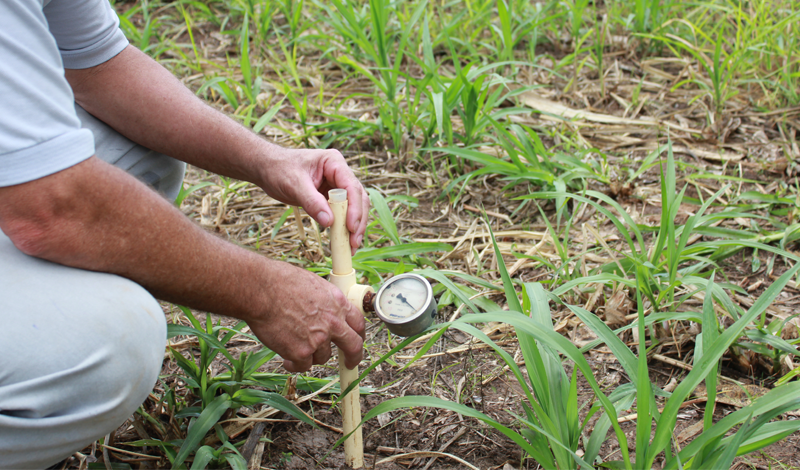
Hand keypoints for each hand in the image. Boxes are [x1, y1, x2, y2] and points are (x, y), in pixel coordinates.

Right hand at [246, 261, 365, 371]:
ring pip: (322, 357)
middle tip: (349, 364)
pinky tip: (285, 357)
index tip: (356, 341)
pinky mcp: (301, 353)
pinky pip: (302, 366)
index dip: (359, 334)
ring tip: (294, 344)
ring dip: (311, 354)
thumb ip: (325, 301)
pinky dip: (294, 364)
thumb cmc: (279, 282)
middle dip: (353, 357)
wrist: (261, 290)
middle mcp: (333, 322)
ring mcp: (319, 339)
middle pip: (353, 346)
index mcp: (337, 303)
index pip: (358, 323)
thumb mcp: (313, 284)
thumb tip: (325, 310)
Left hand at [257, 145, 368, 253]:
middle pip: (358, 198)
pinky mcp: (331, 197)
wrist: (266, 168)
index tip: (351, 227)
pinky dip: (343, 226)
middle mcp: (340, 173)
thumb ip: (312, 202)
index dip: (354, 208)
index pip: (351, 186)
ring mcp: (337, 185)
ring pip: (354, 207)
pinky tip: (343, 241)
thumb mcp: (294, 184)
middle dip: (358, 221)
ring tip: (351, 246)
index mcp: (334, 162)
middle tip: (354, 242)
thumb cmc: (278, 169)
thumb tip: (329, 222)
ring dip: (354, 227)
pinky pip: (343, 213)